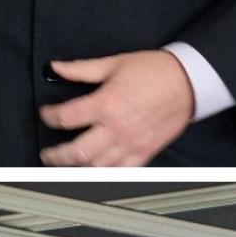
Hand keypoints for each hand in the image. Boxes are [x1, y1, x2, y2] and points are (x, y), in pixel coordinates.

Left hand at [39, 50, 195, 165]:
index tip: (46, 115)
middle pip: (77, 152)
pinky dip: (106, 173)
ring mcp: (131, 143)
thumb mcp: (114, 63)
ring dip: (78, 167)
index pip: (66, 117)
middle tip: (48, 154)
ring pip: (97, 166)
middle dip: (56, 155)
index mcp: (107, 103)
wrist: (189, 81)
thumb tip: (57, 67)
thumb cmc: (155, 71)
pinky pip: (122, 171)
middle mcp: (117, 127)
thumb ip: (81, 69)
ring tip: (68, 163)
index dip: (49, 117)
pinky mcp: (145, 152)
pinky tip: (96, 170)